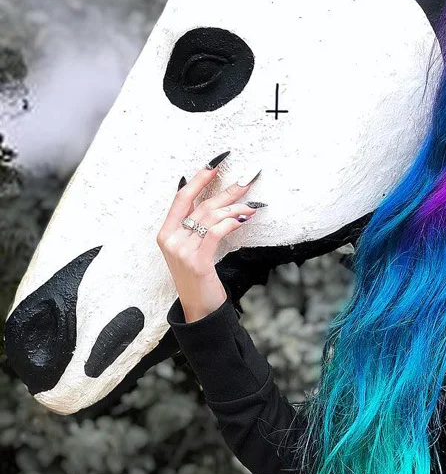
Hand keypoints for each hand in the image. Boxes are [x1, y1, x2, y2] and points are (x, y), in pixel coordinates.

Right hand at [157, 153, 261, 322]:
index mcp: (166, 233)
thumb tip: (215, 204)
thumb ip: (196, 228)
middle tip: (246, 181)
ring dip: (235, 208)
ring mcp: (182, 251)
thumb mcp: (191, 250)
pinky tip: (243, 218)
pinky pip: (215, 234)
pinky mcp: (197, 262)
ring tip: (251, 205)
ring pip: (210, 218)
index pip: (181, 197)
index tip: (215, 164)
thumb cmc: (199, 278)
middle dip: (226, 191)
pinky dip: (230, 223)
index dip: (198, 178)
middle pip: (201, 205)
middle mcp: (171, 239)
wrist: (199, 309)